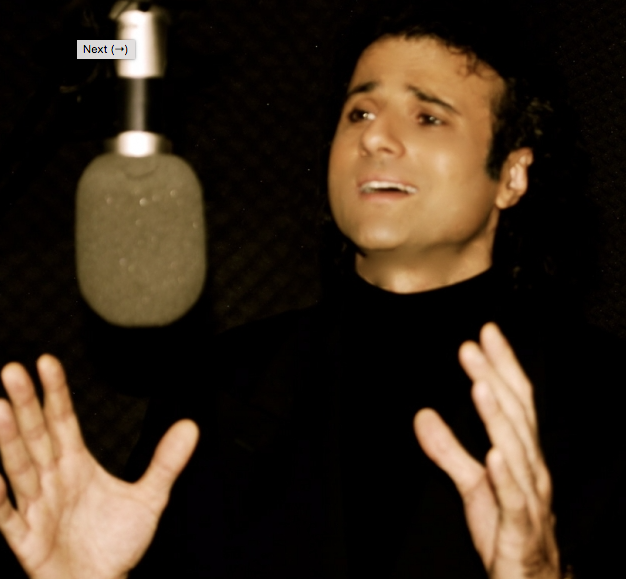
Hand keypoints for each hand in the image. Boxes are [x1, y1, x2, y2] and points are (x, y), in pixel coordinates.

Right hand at [0, 355, 198, 578]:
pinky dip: (0, 498)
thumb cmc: (116, 542)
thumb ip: (166, 462)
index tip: (47, 362)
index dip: (56, 393)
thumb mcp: (149, 498)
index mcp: (76, 466)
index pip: (63, 421)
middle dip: (25, 404)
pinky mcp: (27, 539)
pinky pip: (7, 517)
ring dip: (8, 440)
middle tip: (12, 371)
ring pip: (19, 468)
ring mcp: (37, 508)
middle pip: (37, 436)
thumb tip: (190, 427)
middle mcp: (53, 480)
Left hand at [414, 323, 559, 578]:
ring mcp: (530, 497)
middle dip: (494, 378)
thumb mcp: (472, 484)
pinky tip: (493, 453)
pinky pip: (514, 500)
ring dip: (497, 416)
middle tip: (471, 346)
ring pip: (516, 450)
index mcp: (522, 455)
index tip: (487, 333)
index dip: (503, 366)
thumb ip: (447, 450)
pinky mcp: (520, 528)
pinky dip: (505, 475)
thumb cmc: (508, 529)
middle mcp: (531, 469)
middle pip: (515, 416)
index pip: (517, 401)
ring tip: (480, 385)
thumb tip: (422, 415)